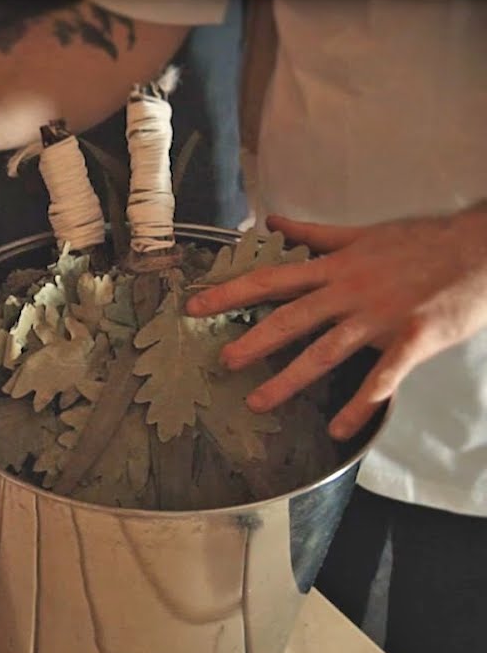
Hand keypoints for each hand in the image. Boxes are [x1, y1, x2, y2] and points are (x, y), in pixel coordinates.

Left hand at [186, 207, 486, 439]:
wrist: (482, 247)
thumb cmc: (422, 241)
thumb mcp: (362, 233)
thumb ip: (315, 235)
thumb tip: (273, 223)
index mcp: (335, 267)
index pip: (271, 279)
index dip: (230, 292)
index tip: (194, 307)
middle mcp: (350, 292)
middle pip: (292, 318)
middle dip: (253, 340)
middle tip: (221, 362)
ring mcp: (380, 316)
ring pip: (326, 351)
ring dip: (290, 379)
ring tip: (258, 402)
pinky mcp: (414, 338)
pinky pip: (383, 376)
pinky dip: (361, 404)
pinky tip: (340, 429)